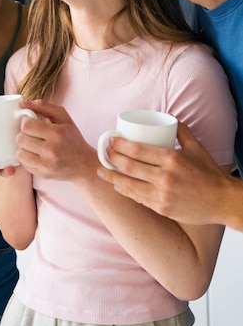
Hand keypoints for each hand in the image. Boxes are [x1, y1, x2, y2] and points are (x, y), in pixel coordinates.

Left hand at [15, 99, 97, 181]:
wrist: (84, 164)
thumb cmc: (72, 138)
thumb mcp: (63, 117)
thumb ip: (43, 106)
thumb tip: (22, 103)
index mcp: (57, 133)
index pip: (26, 125)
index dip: (26, 121)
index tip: (31, 122)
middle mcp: (51, 150)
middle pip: (21, 138)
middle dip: (24, 134)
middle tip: (32, 134)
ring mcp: (46, 165)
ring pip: (19, 152)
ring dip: (24, 147)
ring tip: (34, 144)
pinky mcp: (42, 174)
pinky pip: (23, 164)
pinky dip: (26, 158)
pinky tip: (36, 154)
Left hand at [97, 121, 232, 225]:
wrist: (222, 201)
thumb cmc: (209, 173)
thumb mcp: (196, 148)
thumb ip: (181, 131)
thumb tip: (168, 117)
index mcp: (172, 159)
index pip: (138, 150)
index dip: (120, 145)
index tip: (112, 141)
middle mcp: (165, 177)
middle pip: (129, 167)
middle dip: (112, 159)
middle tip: (105, 153)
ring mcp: (162, 195)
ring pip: (129, 185)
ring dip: (112, 177)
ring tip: (102, 171)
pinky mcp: (162, 208)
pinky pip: (138, 198)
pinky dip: (125, 191)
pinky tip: (117, 185)